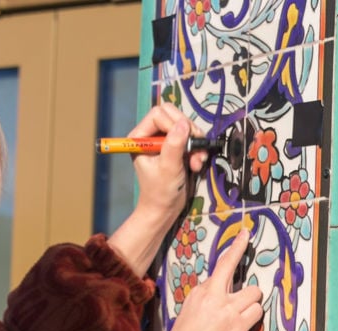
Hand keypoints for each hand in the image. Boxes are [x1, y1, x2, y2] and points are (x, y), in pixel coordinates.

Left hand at [107, 104, 209, 275]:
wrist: (166, 209)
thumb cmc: (160, 191)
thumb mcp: (168, 168)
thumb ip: (174, 145)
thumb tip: (183, 124)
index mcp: (140, 137)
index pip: (159, 114)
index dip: (174, 123)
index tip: (185, 140)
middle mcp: (151, 135)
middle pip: (173, 115)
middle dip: (187, 131)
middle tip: (195, 148)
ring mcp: (164, 140)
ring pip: (185, 125)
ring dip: (195, 142)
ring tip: (196, 162)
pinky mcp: (176, 147)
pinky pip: (191, 137)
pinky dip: (197, 149)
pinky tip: (197, 164)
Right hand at [132, 232, 263, 330]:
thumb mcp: (188, 316)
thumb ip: (205, 304)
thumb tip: (221, 302)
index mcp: (199, 292)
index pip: (222, 264)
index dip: (237, 247)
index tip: (246, 234)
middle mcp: (213, 295)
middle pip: (242, 277)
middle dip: (248, 289)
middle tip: (245, 300)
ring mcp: (226, 308)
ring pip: (255, 294)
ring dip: (251, 307)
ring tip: (239, 322)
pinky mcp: (237, 323)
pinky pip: (256, 312)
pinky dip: (253, 319)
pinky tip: (240, 329)